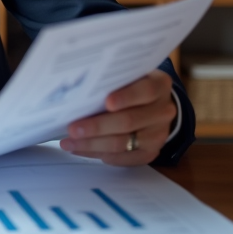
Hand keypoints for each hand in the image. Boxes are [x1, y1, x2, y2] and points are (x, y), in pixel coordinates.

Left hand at [60, 70, 175, 165]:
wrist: (154, 105)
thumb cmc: (131, 85)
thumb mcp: (128, 75)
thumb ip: (112, 79)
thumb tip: (78, 89)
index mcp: (159, 85)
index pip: (146, 90)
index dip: (126, 97)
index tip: (107, 102)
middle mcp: (163, 111)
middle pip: (129, 121)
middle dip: (97, 126)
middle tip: (73, 129)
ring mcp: (158, 134)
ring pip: (123, 143)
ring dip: (92, 144)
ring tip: (69, 143)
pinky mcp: (150, 152)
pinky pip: (123, 158)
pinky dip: (99, 154)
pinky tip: (81, 150)